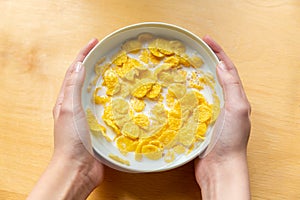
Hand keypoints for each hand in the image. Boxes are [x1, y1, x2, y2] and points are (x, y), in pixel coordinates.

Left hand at [28, 39, 103, 199]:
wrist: (78, 168)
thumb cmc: (71, 139)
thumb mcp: (69, 108)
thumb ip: (73, 88)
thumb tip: (79, 66)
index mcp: (66, 100)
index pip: (74, 70)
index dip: (83, 54)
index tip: (95, 41)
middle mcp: (76, 106)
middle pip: (85, 79)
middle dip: (94, 64)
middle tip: (108, 54)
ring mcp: (87, 117)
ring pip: (96, 93)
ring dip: (104, 81)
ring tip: (117, 72)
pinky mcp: (98, 127)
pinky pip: (106, 108)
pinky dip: (113, 100)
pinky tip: (122, 99)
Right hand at [194, 36, 250, 199]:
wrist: (219, 167)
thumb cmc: (231, 139)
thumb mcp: (237, 109)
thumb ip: (231, 86)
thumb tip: (220, 65)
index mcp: (235, 97)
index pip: (228, 68)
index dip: (218, 52)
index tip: (205, 39)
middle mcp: (223, 102)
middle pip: (214, 75)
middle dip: (204, 60)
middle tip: (190, 50)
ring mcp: (210, 111)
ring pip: (201, 88)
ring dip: (192, 76)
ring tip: (180, 66)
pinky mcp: (198, 121)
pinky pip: (191, 102)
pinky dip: (184, 93)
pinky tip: (174, 90)